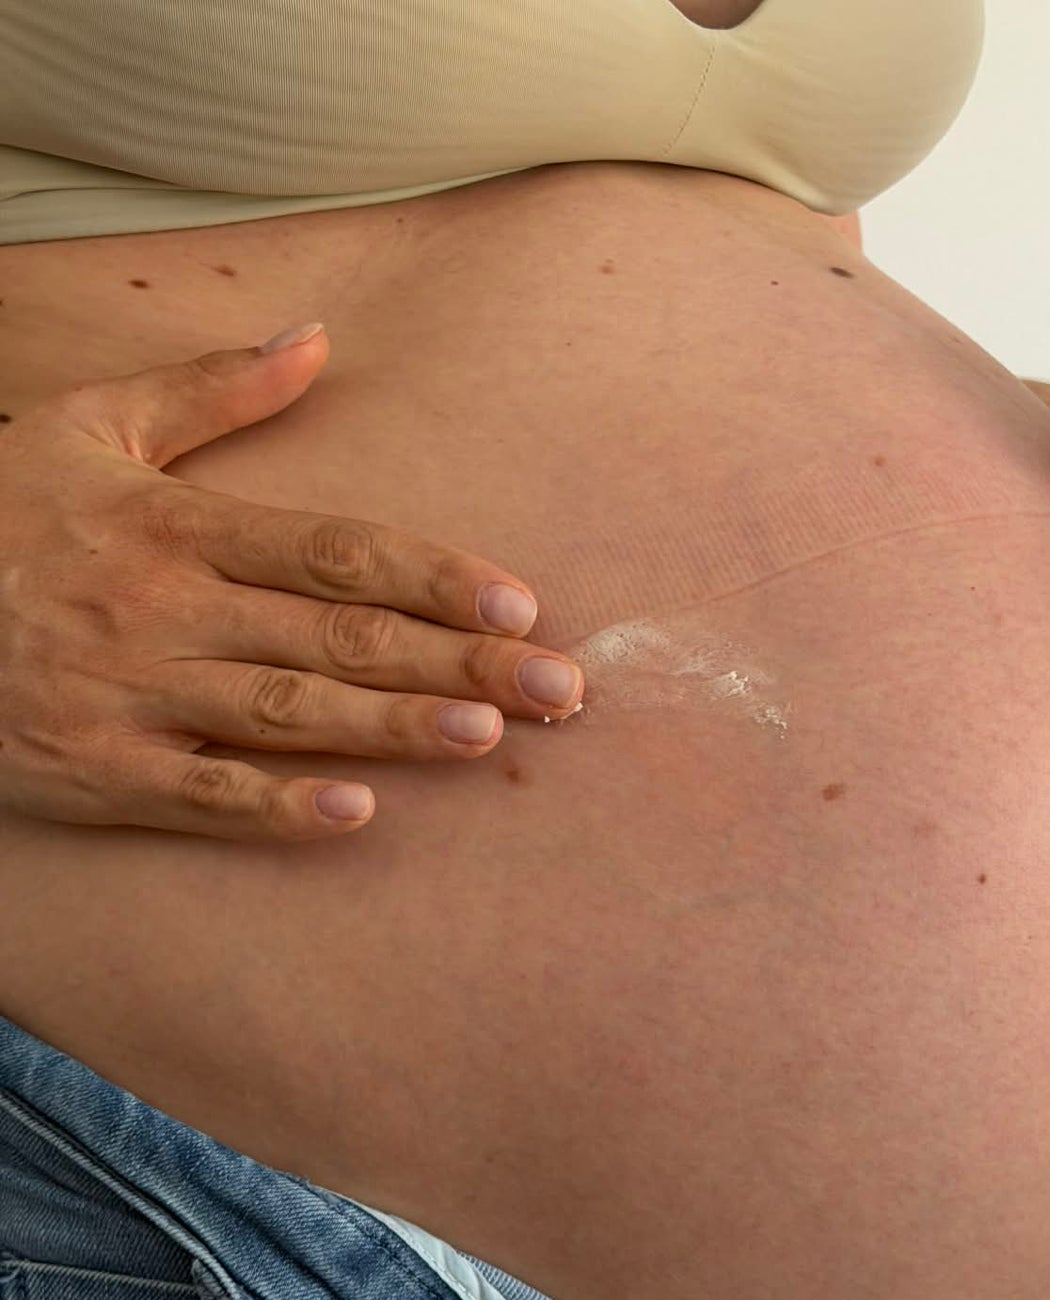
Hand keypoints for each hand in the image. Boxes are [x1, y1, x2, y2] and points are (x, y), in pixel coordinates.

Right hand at [0, 325, 584, 842]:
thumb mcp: (91, 424)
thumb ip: (211, 389)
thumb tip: (316, 337)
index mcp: (181, 526)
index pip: (337, 548)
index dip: (435, 574)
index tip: (520, 601)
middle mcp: (167, 608)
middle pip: (339, 634)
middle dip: (459, 660)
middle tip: (560, 687)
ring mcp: (128, 691)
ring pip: (285, 710)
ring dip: (392, 728)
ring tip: (489, 737)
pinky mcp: (89, 767)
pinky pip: (195, 793)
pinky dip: (273, 807)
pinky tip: (354, 814)